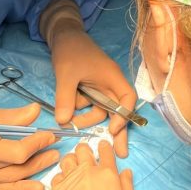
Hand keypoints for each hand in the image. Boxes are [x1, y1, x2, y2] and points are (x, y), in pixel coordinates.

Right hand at [0, 102, 58, 189]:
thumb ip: (8, 117)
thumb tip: (35, 112)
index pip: (16, 152)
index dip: (36, 143)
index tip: (48, 133)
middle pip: (18, 168)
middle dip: (40, 157)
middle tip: (57, 146)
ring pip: (13, 179)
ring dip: (36, 171)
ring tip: (53, 160)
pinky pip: (2, 189)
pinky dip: (20, 189)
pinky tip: (36, 188)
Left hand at [50, 26, 136, 158]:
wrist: (62, 36)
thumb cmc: (71, 50)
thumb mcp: (66, 74)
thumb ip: (65, 98)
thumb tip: (63, 121)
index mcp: (113, 78)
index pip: (128, 99)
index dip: (124, 116)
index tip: (113, 130)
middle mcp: (110, 85)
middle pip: (117, 111)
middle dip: (117, 131)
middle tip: (119, 154)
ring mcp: (100, 88)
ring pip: (99, 111)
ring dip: (85, 119)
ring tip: (68, 123)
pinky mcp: (90, 90)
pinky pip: (88, 106)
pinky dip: (79, 112)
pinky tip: (65, 114)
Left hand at [51, 141, 137, 189]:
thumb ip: (127, 185)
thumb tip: (125, 172)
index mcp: (108, 174)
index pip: (104, 150)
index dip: (105, 147)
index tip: (104, 149)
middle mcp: (88, 174)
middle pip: (82, 149)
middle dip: (86, 151)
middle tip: (89, 159)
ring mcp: (71, 183)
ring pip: (67, 159)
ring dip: (72, 161)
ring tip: (76, 170)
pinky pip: (56, 177)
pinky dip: (61, 177)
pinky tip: (68, 184)